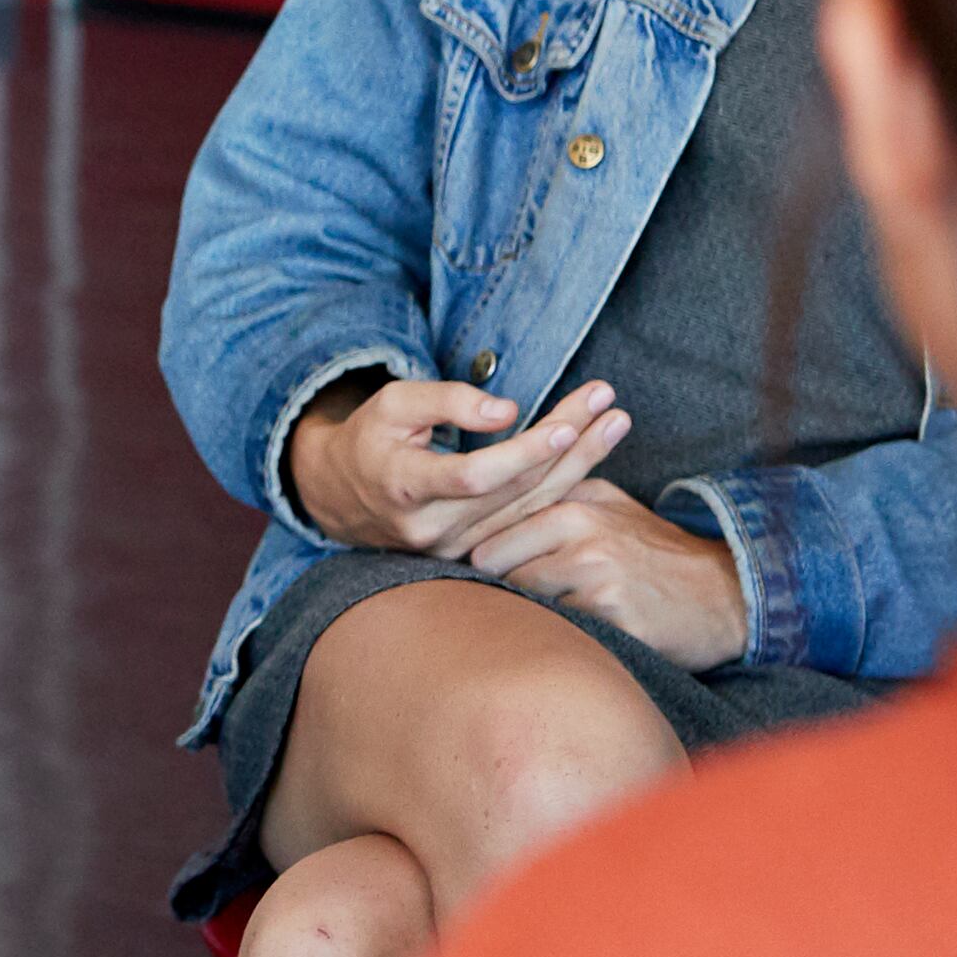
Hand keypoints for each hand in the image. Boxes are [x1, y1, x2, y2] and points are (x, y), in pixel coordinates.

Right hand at [287, 374, 632, 555]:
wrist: (340, 497)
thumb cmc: (371, 438)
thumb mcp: (393, 403)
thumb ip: (447, 401)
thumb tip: (509, 411)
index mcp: (404, 486)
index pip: (474, 475)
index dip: (523, 452)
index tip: (567, 424)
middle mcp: (431, 528)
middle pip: (515, 490)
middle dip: (569, 445)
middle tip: (610, 405)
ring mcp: (453, 548)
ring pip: (530, 508)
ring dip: (579, 465)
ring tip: (616, 423)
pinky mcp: (471, 554)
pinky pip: (526, 520)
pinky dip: (562, 488)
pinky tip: (592, 458)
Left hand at [449, 478, 746, 668]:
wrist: (728, 596)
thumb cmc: (658, 554)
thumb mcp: (611, 505)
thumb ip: (552, 496)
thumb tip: (489, 503)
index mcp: (574, 504)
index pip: (489, 534)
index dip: (478, 561)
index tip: (477, 578)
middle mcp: (581, 530)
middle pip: (493, 567)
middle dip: (491, 588)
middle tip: (499, 606)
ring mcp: (597, 572)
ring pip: (519, 600)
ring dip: (522, 614)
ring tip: (540, 623)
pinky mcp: (613, 613)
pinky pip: (554, 629)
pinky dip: (553, 636)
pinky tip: (570, 637)